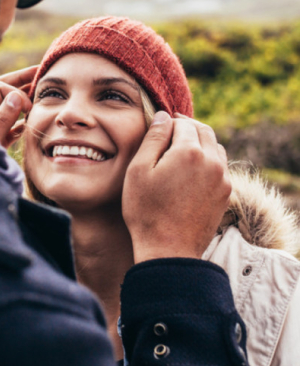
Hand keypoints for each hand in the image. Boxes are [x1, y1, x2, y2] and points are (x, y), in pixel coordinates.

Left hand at [0, 66, 36, 147]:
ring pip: (5, 105)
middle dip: (20, 79)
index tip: (29, 107)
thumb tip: (16, 96)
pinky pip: (9, 126)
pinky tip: (32, 120)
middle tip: (39, 71)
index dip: (17, 93)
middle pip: (1, 89)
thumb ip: (2, 119)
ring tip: (39, 91)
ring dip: (22, 98)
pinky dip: (21, 120)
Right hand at [122, 112, 230, 262]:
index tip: (156, 129)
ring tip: (179, 150)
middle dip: (187, 127)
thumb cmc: (146, 210)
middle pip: (203, 130)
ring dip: (200, 142)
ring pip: (215, 147)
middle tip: (169, 133)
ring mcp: (223, 178)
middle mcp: (212, 161)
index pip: (182, 123)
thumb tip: (164, 116)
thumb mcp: (139, 170)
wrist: (169, 250)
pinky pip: (220, 166)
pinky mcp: (226, 194)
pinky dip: (207, 159)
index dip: (168, 123)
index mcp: (189, 151)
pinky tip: (190, 170)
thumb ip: (153, 138)